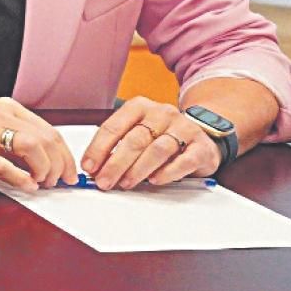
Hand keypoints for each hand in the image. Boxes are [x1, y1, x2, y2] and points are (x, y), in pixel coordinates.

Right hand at [0, 97, 73, 191]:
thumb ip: (17, 138)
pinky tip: (27, 185)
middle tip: (59, 181)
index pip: (49, 130)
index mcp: (6, 108)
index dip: (65, 155)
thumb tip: (48, 161)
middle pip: (45, 139)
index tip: (69, 171)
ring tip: (42, 182)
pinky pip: (5, 166)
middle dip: (60, 164)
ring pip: (31, 147)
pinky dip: (22, 178)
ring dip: (44, 169)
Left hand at [84, 96, 221, 188]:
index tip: (89, 167)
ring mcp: (184, 128)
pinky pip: (184, 161)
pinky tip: (155, 180)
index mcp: (139, 107)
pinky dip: (167, 172)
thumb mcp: (136, 133)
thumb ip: (116, 146)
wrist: (200, 134)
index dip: (98, 149)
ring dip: (138, 170)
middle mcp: (162, 113)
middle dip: (115, 164)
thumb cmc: (161, 135)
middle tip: (104, 181)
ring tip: (126, 183)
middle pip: (134, 140)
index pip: (113, 127)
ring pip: (157, 150)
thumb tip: (94, 168)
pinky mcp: (201, 146)